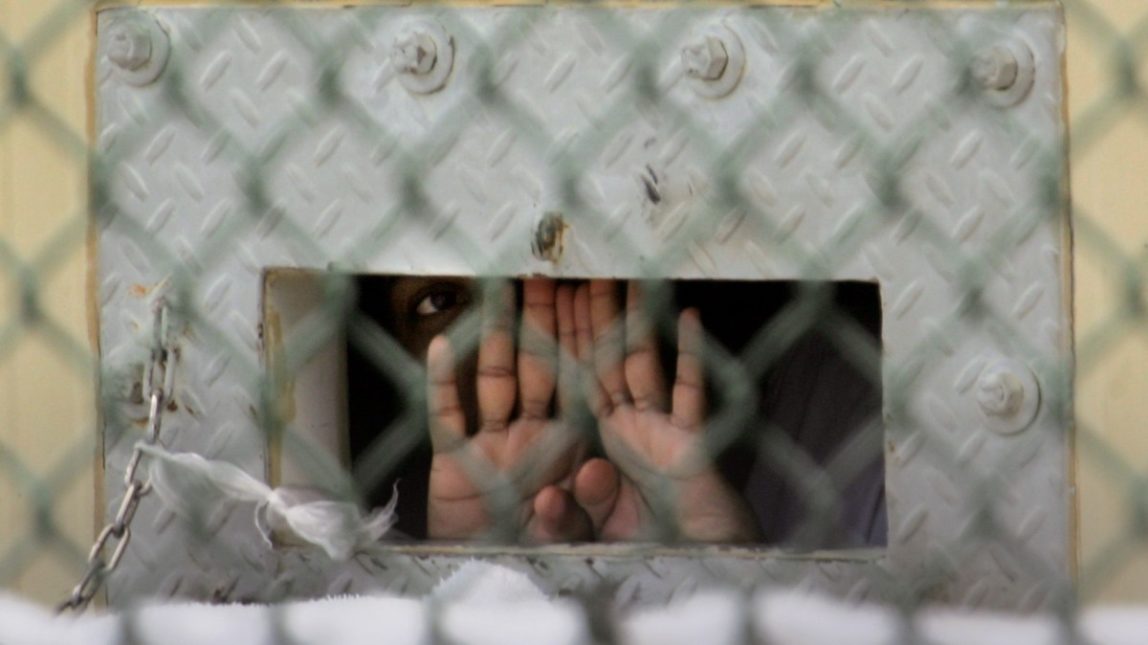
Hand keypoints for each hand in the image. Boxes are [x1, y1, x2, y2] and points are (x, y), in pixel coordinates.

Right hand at [425, 279, 590, 541]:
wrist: (488, 582)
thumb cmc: (536, 556)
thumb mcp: (573, 535)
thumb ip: (584, 506)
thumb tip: (592, 473)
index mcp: (568, 445)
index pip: (582, 380)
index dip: (587, 339)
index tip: (594, 295)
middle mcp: (531, 435)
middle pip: (540, 365)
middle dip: (544, 318)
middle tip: (547, 270)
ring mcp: (492, 444)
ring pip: (495, 377)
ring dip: (496, 334)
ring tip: (497, 288)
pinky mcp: (455, 461)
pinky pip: (448, 414)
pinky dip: (444, 382)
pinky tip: (444, 346)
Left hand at [566, 280, 758, 542]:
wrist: (700, 576)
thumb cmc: (644, 559)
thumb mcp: (589, 539)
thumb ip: (565, 519)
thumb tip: (552, 494)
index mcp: (594, 443)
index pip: (570, 378)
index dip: (558, 336)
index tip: (548, 293)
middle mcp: (625, 431)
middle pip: (603, 360)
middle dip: (593, 314)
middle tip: (583, 265)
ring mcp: (660, 434)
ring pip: (645, 365)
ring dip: (638, 320)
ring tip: (632, 276)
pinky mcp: (694, 446)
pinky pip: (691, 396)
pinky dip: (691, 359)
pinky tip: (688, 318)